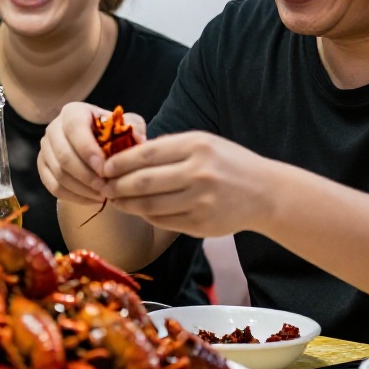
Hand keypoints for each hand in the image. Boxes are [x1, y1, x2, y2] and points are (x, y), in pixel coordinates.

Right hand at [37, 102, 147, 204]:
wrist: (97, 143)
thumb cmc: (113, 132)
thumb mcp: (127, 124)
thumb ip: (134, 129)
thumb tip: (138, 140)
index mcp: (73, 112)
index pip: (74, 128)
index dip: (87, 150)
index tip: (104, 169)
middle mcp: (54, 127)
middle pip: (63, 155)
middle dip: (86, 175)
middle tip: (105, 188)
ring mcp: (46, 148)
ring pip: (58, 173)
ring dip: (81, 188)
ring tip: (102, 196)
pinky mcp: (43, 166)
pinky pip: (53, 186)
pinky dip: (73, 196)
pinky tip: (92, 200)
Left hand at [100, 131, 277, 236]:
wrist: (265, 193)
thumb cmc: (227, 163)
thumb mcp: (203, 143)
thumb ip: (167, 147)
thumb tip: (123, 155)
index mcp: (197, 146)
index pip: (145, 154)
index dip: (118, 162)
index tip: (104, 167)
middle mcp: (199, 173)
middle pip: (142, 182)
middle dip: (116, 186)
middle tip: (103, 186)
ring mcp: (201, 202)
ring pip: (149, 205)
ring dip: (126, 204)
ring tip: (116, 200)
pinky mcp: (201, 225)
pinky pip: (162, 221)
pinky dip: (146, 216)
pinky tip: (140, 210)